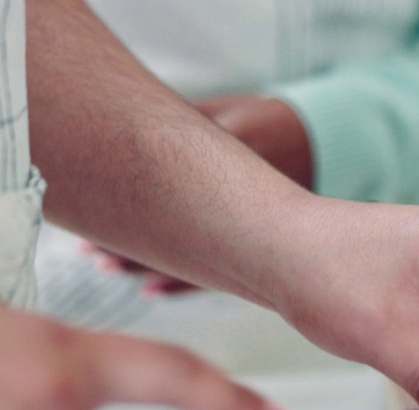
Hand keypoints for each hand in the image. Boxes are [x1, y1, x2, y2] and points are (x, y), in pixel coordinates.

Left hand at [79, 93, 312, 294]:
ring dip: (146, 265)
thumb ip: (184, 125)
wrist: (329, 143)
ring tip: (106, 267)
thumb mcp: (227, 111)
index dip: (127, 198)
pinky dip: (180, 283)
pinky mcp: (259, 243)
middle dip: (128, 243)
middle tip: (90, 253)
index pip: (169, 183)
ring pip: (191, 255)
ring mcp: (252, 226)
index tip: (89, 209)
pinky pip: (215, 271)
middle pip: (173, 228)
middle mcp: (239, 198)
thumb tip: (125, 130)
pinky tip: (151, 290)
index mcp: (229, 158)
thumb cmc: (271, 121)